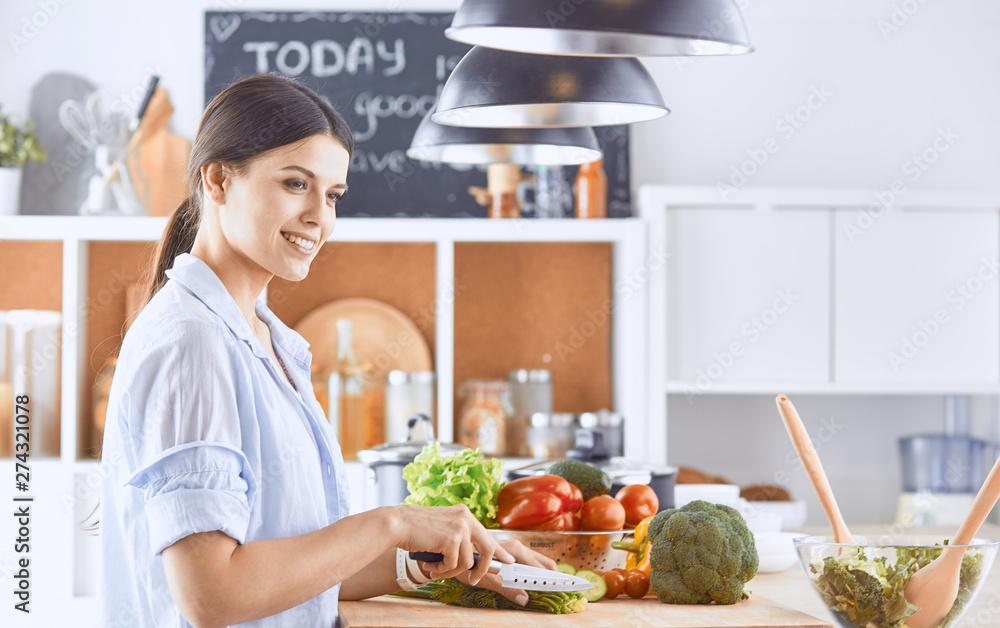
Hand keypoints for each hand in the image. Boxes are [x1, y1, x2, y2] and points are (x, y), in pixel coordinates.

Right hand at [389, 504, 514, 584]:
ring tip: (435, 569)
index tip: (509, 560)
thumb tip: (472, 560)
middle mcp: (466, 518)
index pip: (487, 535)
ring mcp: (461, 527)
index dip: (500, 550)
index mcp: (464, 514)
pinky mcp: (453, 539)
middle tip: (473, 580)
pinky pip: (454, 565)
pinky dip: (442, 570)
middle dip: (483, 569)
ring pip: (467, 562)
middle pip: (488, 549)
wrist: (398, 524)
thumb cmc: (416, 530)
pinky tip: (430, 564)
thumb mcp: (443, 529)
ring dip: (450, 571)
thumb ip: (459, 538)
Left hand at [450, 539, 558, 606]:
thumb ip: (507, 589)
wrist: (455, 550)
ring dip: (542, 575)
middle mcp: (517, 547)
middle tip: (558, 591)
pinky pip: (528, 562)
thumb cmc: (468, 563)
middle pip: (543, 563)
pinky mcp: (510, 553)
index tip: (563, 588)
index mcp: (515, 551)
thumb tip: (525, 599)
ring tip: (548, 589)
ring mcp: (514, 549)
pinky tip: (533, 583)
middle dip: (551, 577)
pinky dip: (534, 573)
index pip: (541, 567)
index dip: (553, 579)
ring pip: (537, 562)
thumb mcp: (486, 579)